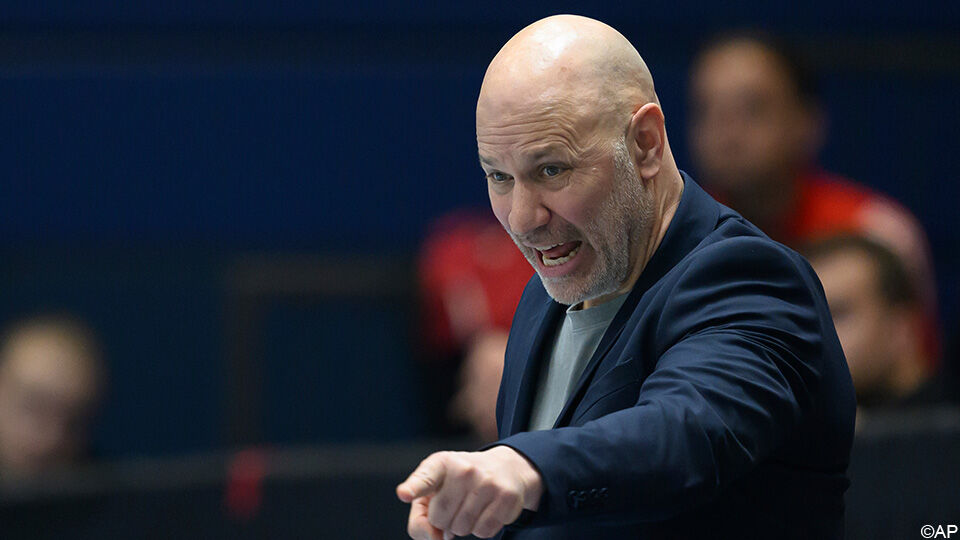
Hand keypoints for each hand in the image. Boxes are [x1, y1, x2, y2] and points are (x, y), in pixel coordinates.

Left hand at [396, 446, 542, 538]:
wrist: (505, 468)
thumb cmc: (458, 484)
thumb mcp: (433, 492)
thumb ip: (420, 519)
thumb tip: (435, 539)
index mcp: (440, 463)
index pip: (425, 478)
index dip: (413, 488)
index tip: (404, 494)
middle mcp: (463, 469)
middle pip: (439, 519)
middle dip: (444, 521)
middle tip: (455, 504)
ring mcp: (487, 482)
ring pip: (461, 529)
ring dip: (462, 527)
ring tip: (470, 506)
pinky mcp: (506, 497)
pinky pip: (483, 532)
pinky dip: (481, 529)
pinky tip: (485, 511)